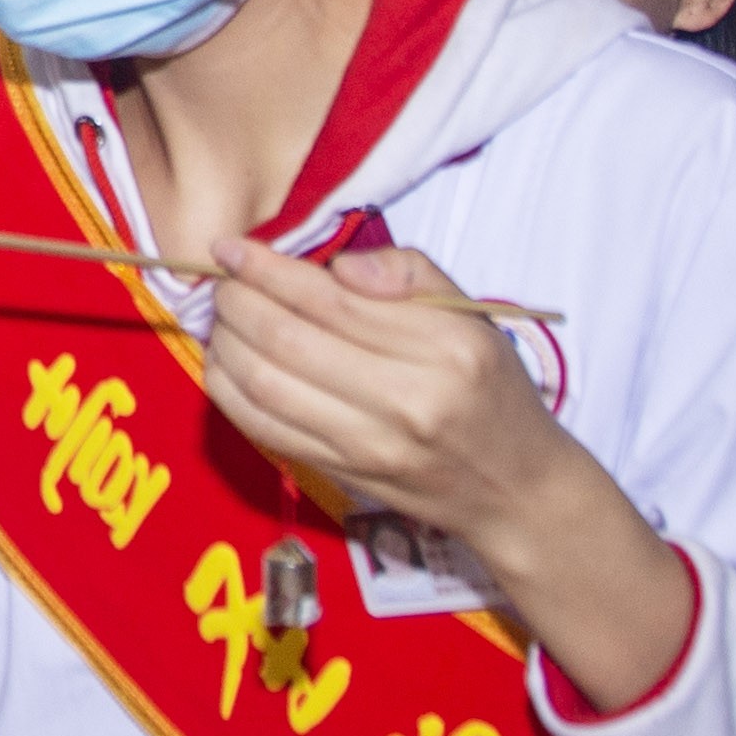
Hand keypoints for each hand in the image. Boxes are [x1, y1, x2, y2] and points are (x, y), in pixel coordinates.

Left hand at [201, 239, 581, 550]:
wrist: (514, 488)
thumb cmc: (489, 390)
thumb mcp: (472, 316)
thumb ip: (409, 273)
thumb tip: (336, 266)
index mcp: (444, 347)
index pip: (331, 300)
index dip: (266, 269)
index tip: (230, 247)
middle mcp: (406, 400)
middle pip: (288, 342)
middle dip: (237, 302)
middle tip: (221, 281)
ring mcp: (370, 445)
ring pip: (266, 387)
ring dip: (226, 344)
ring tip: (220, 317)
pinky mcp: (344, 476)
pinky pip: (265, 430)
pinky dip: (230, 393)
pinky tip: (224, 362)